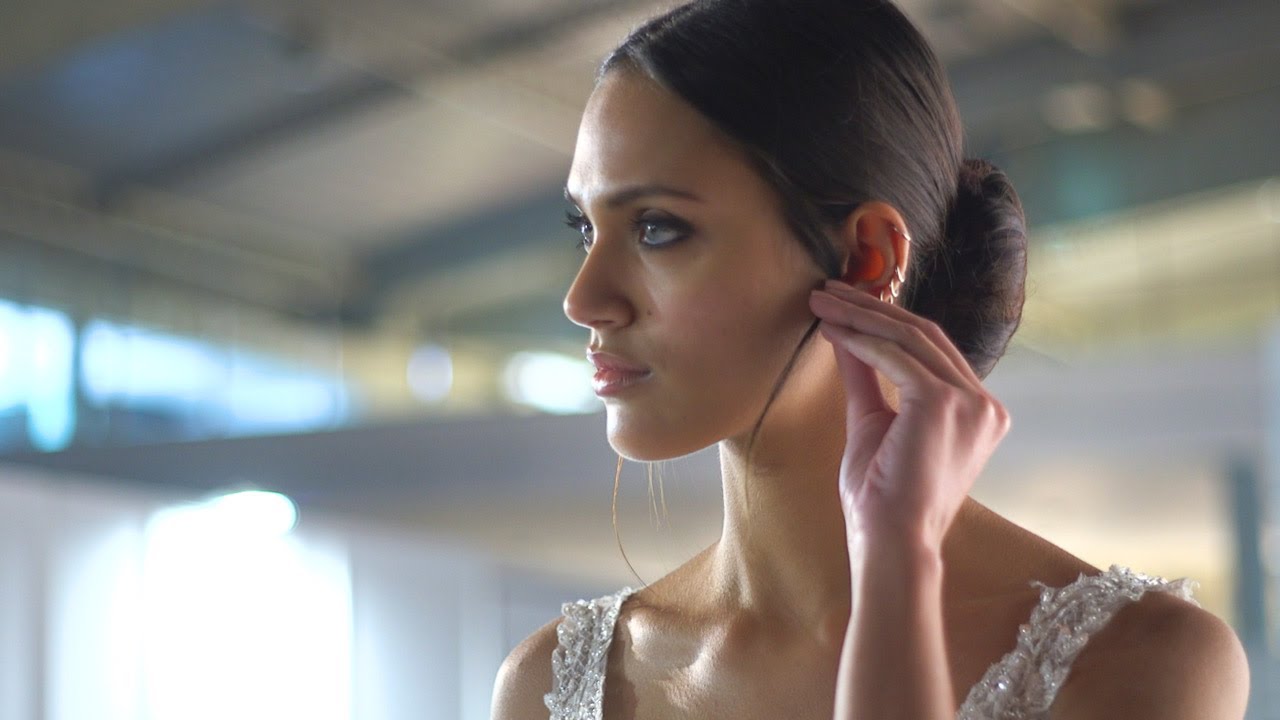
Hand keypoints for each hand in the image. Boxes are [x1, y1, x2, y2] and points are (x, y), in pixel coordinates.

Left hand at [808, 280, 1010, 548]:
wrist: (891, 540)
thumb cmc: (882, 496)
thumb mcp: (873, 422)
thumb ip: (866, 378)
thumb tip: (845, 333)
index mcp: (978, 411)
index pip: (932, 349)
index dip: (886, 321)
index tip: (845, 304)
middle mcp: (984, 403)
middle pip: (924, 334)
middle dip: (871, 308)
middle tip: (827, 291)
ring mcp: (971, 402)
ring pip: (910, 338)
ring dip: (860, 316)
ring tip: (821, 303)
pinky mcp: (945, 403)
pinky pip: (895, 357)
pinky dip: (860, 340)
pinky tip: (830, 331)